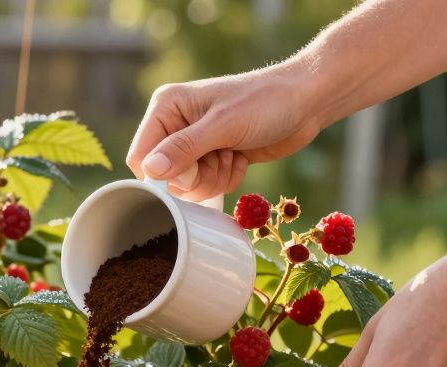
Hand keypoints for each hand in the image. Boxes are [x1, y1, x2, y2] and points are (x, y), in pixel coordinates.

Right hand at [126, 62, 323, 200]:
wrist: (305, 101)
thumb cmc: (265, 102)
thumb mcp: (223, 125)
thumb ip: (184, 148)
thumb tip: (150, 171)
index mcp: (166, 108)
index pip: (141, 157)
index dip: (163, 174)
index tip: (193, 169)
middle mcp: (174, 126)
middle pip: (165, 178)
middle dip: (197, 176)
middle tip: (221, 155)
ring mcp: (194, 143)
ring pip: (188, 186)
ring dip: (215, 177)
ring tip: (233, 152)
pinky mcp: (213, 157)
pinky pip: (208, 185)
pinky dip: (227, 177)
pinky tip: (240, 156)